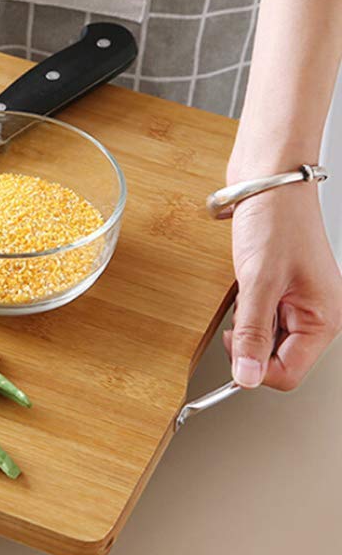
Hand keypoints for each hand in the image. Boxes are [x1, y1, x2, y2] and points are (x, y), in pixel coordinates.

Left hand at [225, 183, 341, 390]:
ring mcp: (298, 299)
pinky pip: (259, 313)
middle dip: (250, 340)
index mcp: (323, 318)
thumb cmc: (275, 218)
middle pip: (276, 357)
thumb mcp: (258, 281)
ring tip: (246, 287)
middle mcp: (315, 312)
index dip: (254, 367)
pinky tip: (244, 283)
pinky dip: (245, 306)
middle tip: (239, 309)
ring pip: (265, 335)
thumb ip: (251, 333)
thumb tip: (246, 378)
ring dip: (246, 321)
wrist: (268, 176)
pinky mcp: (280, 285)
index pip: (288, 373)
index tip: (231, 347)